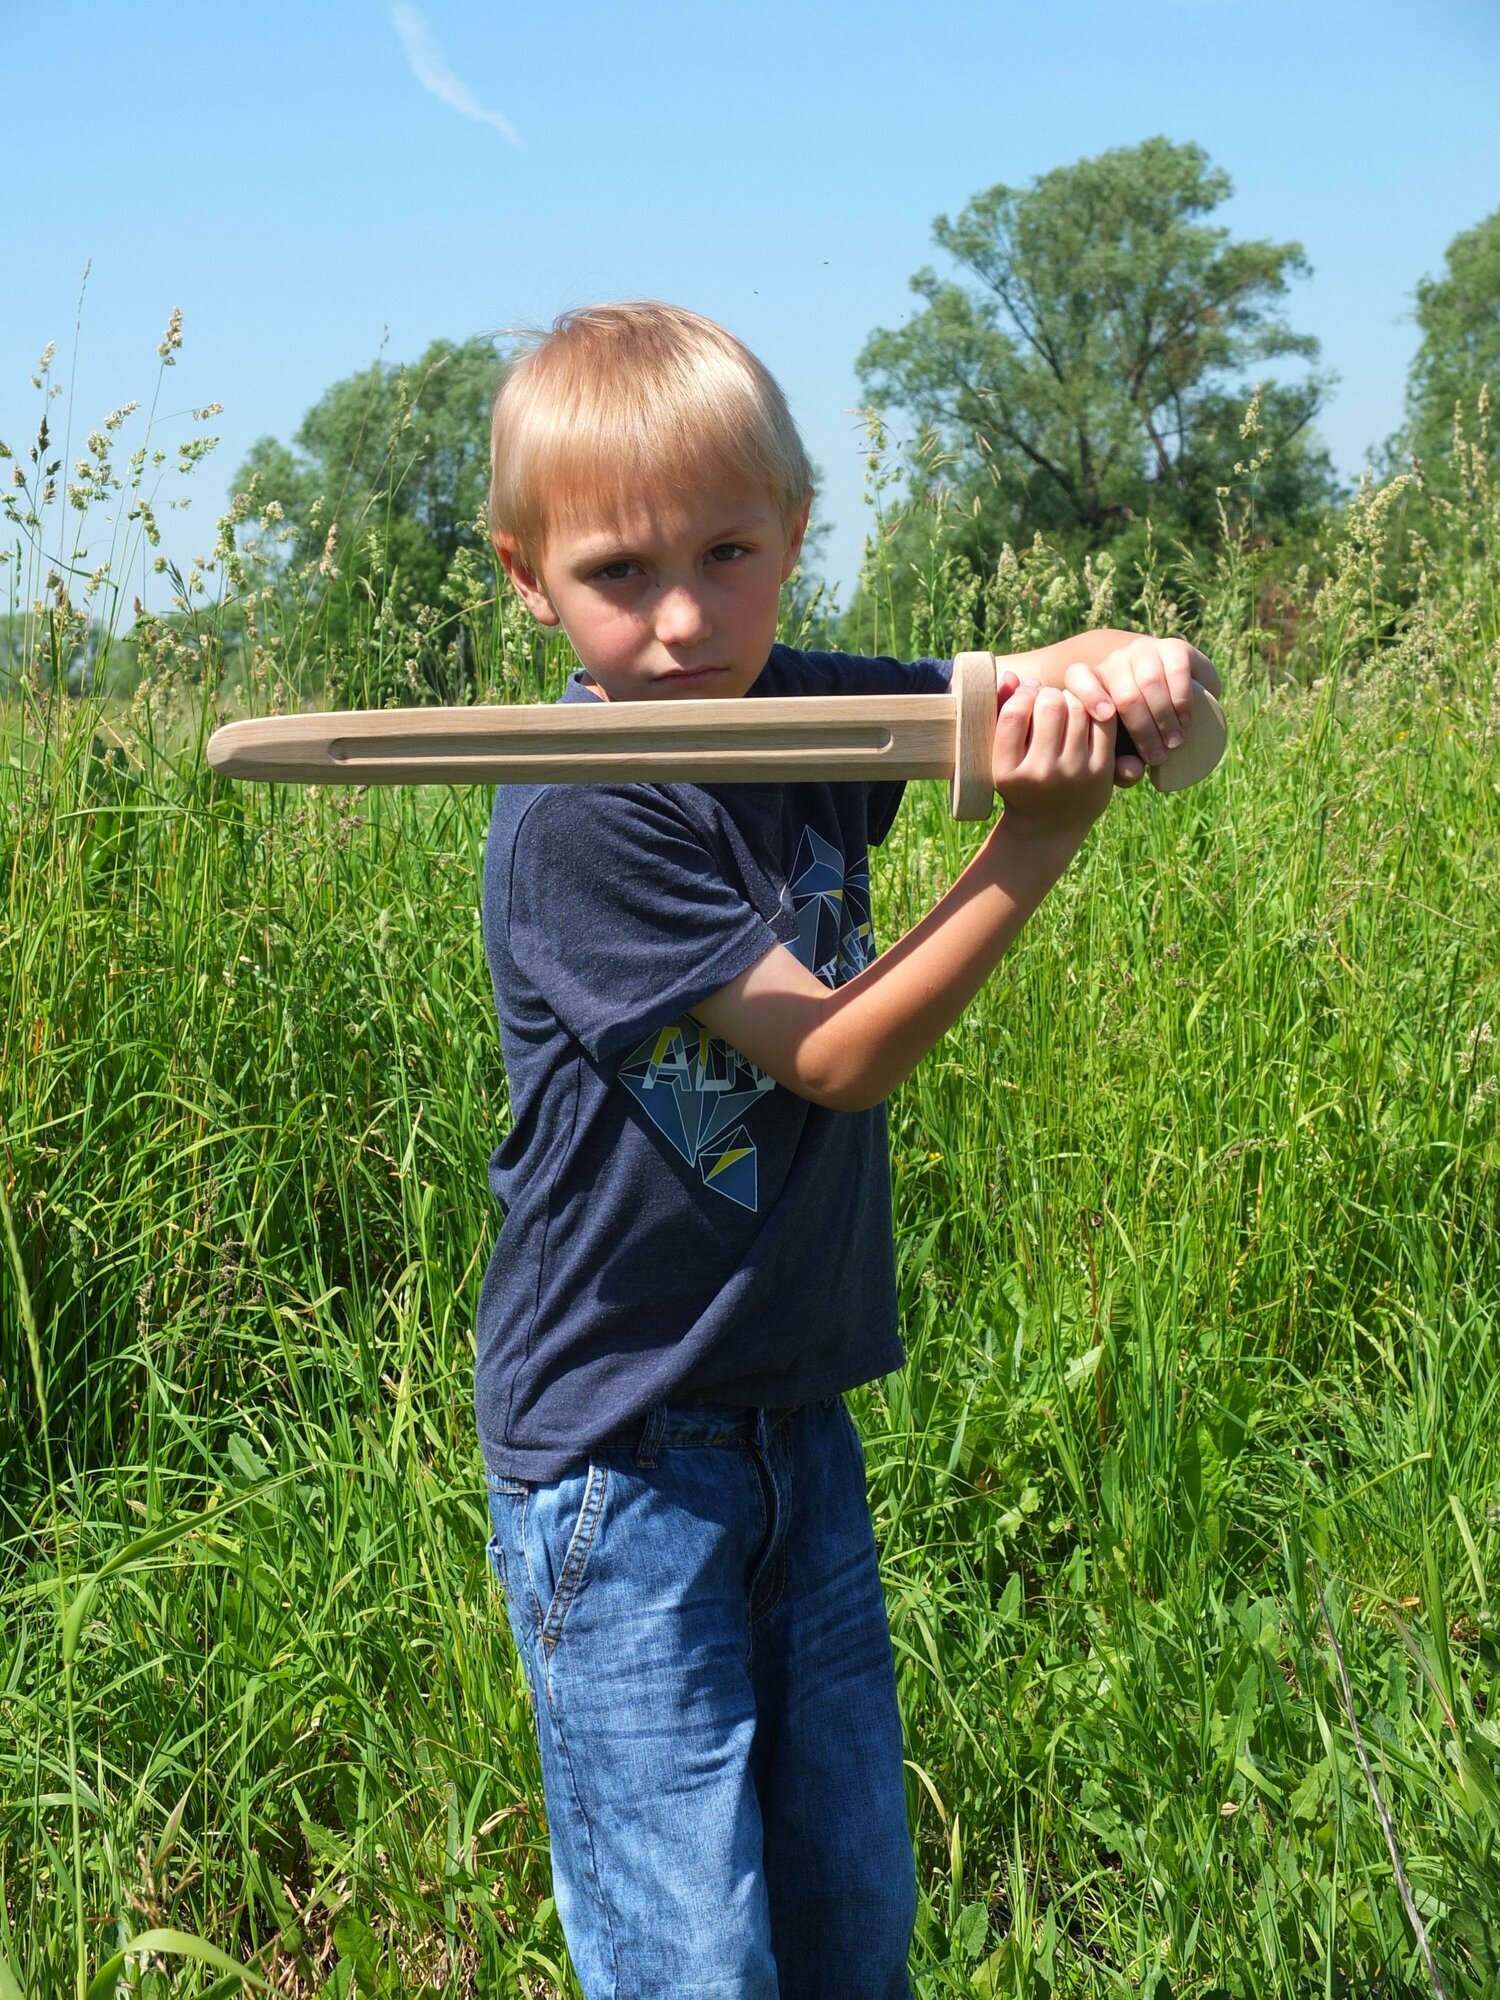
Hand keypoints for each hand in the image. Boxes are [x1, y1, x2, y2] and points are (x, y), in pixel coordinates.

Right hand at [991, 671, 1113, 842]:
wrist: (1049, 827)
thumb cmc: (1020, 781)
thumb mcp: (1001, 756)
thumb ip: (1002, 713)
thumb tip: (1012, 676)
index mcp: (1007, 771)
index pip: (1014, 713)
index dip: (1021, 694)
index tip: (1025, 696)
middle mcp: (1040, 773)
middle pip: (1049, 704)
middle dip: (1048, 695)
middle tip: (1048, 703)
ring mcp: (1073, 773)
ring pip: (1078, 707)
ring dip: (1072, 700)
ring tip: (1065, 710)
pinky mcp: (1100, 771)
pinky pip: (1103, 721)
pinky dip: (1095, 711)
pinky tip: (1085, 717)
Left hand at [1062, 636, 1220, 786]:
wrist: (1178, 694)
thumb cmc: (1141, 728)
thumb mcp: (1127, 748)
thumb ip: (1121, 765)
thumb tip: (1131, 772)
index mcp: (1093, 682)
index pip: (1077, 677)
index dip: (1089, 695)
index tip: (1105, 718)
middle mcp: (1115, 662)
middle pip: (1124, 694)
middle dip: (1143, 730)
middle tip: (1159, 756)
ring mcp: (1144, 652)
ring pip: (1150, 683)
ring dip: (1164, 718)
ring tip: (1174, 743)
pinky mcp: (1173, 648)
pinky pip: (1176, 672)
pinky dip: (1181, 700)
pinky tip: (1185, 720)